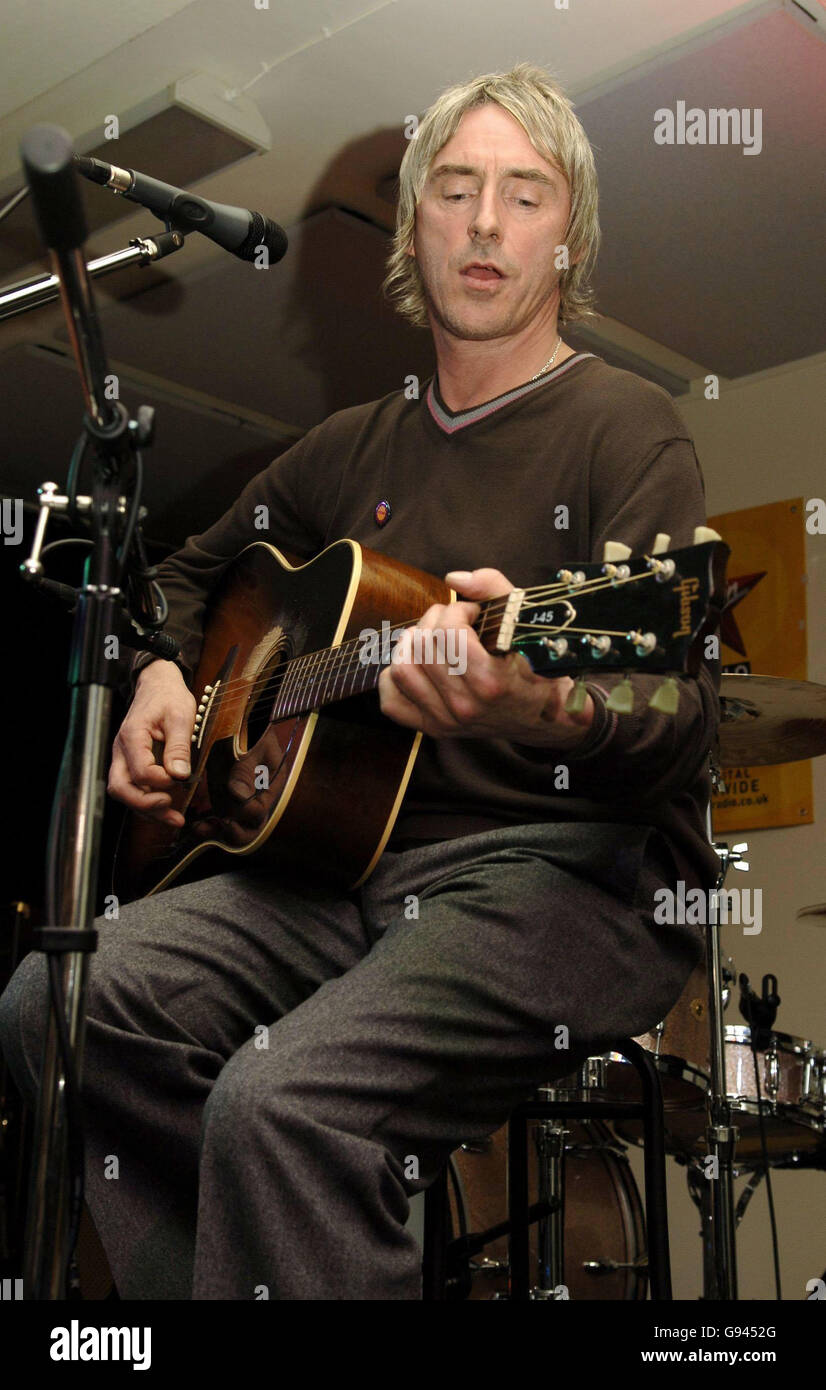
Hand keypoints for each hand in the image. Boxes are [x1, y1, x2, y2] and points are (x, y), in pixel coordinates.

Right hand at [107, 661, 196, 826]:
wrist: (158, 685)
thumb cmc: (168, 697)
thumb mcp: (180, 716)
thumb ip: (179, 746)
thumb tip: (179, 775)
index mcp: (132, 736)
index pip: (140, 770)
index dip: (161, 781)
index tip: (181, 777)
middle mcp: (122, 750)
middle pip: (120, 788)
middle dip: (145, 804)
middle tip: (170, 809)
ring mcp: (124, 758)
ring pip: (124, 793)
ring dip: (147, 810)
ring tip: (175, 818)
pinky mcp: (131, 764)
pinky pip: (133, 789)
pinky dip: (148, 803)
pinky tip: (168, 810)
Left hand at [377, 567, 594, 745]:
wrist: (543, 716)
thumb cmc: (536, 665)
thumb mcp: (525, 622)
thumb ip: (493, 590)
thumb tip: (454, 579)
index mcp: (491, 682)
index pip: (449, 632)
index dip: (456, 610)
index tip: (472, 612)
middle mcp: (465, 706)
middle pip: (422, 645)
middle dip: (435, 620)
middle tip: (454, 621)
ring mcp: (446, 721)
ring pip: (401, 668)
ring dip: (413, 645)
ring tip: (435, 640)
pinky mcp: (432, 728)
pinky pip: (391, 700)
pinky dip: (396, 678)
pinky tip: (419, 665)